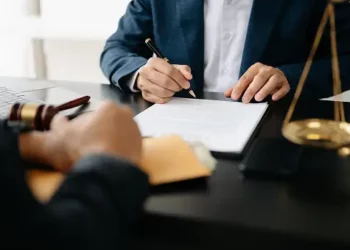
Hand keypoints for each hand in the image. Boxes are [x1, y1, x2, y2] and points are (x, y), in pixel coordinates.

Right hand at [20, 101, 141, 171]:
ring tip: (98, 158)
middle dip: (99, 134)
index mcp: (109, 107)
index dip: (83, 128)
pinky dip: (118, 155)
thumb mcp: (57, 138)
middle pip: (108, 125)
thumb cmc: (80, 149)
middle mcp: (127, 116)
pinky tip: (108, 163)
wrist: (105, 172)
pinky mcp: (142, 150)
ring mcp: (137, 133)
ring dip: (110, 144)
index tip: (78, 140)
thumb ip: (54, 127)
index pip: (93, 115)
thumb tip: (57, 120)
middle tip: (88, 149)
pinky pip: (126, 150)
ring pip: (119, 137)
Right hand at [137, 58, 191, 103]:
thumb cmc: (161, 71)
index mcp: (154, 62)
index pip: (170, 71)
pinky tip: (167, 95)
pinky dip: (166, 99)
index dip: (180, 79)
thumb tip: (188, 77)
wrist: (146, 75)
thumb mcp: (172, 66)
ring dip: (171, 93)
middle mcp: (146, 72)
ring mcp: (143, 83)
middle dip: (176, 86)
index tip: (186, 84)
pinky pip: (158, 100)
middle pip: (165, 82)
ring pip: (162, 92)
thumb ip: (183, 69)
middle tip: (179, 87)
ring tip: (173, 90)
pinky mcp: (144, 94)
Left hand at [224, 63, 289, 102]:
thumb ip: (237, 87)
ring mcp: (277, 76)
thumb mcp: (248, 82)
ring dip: (265, 90)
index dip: (239, 87)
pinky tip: (274, 98)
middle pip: (259, 78)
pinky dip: (279, 93)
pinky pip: (284, 87)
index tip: (234, 97)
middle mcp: (267, 70)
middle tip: (245, 100)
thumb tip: (227, 94)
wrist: (277, 76)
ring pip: (272, 81)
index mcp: (255, 68)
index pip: (246, 77)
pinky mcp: (285, 83)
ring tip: (258, 98)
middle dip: (251, 89)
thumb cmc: (259, 80)